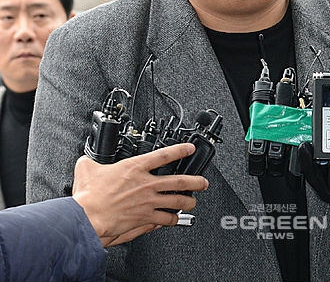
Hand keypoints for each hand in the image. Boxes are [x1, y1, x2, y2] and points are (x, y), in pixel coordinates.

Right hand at [72, 143, 208, 246]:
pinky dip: (172, 220)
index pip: (164, 154)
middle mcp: (146, 184)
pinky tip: (175, 219)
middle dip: (195, 181)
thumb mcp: (86, 169)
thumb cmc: (89, 196)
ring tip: (194, 202)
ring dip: (188, 202)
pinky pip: (165, 219)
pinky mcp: (145, 218)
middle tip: (203, 181)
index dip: (180, 150)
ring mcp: (148, 202)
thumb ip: (90, 162)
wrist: (87, 217)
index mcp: (135, 167)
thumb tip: (87, 161)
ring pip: (176, 201)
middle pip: (179, 180)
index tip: (190, 148)